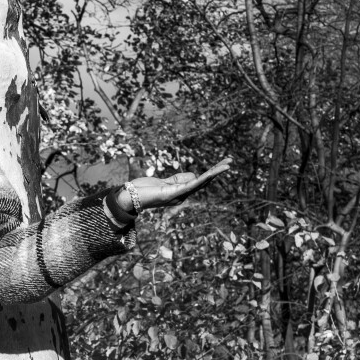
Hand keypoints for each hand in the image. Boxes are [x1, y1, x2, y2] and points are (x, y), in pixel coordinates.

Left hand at [116, 157, 231, 216]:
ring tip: (226, 164)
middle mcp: (182, 196)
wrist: (128, 197)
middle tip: (230, 161)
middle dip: (217, 171)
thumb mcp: (163, 182)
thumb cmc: (143, 190)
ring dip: (214, 173)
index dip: (211, 173)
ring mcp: (178, 196)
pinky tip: (210, 174)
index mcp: (180, 193)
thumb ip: (177, 179)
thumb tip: (194, 175)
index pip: (199, 181)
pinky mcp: (173, 194)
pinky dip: (202, 179)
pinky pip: (190, 185)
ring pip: (201, 183)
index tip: (222, 163)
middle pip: (203, 182)